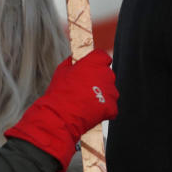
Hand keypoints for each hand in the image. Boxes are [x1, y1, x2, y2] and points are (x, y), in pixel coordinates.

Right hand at [4, 50, 118, 169]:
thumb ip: (70, 62)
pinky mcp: (111, 107)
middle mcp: (107, 74)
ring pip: (109, 91)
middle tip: (84, 88)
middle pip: (106, 74)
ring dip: (101, 95)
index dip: (96, 63)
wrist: (60, 115)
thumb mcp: (61, 71)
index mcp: (96, 62)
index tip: (90, 68)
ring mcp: (111, 91)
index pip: (103, 57)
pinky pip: (110, 106)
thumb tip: (71, 59)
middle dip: (98, 80)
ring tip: (86, 101)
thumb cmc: (60, 92)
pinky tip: (91, 110)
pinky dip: (103, 109)